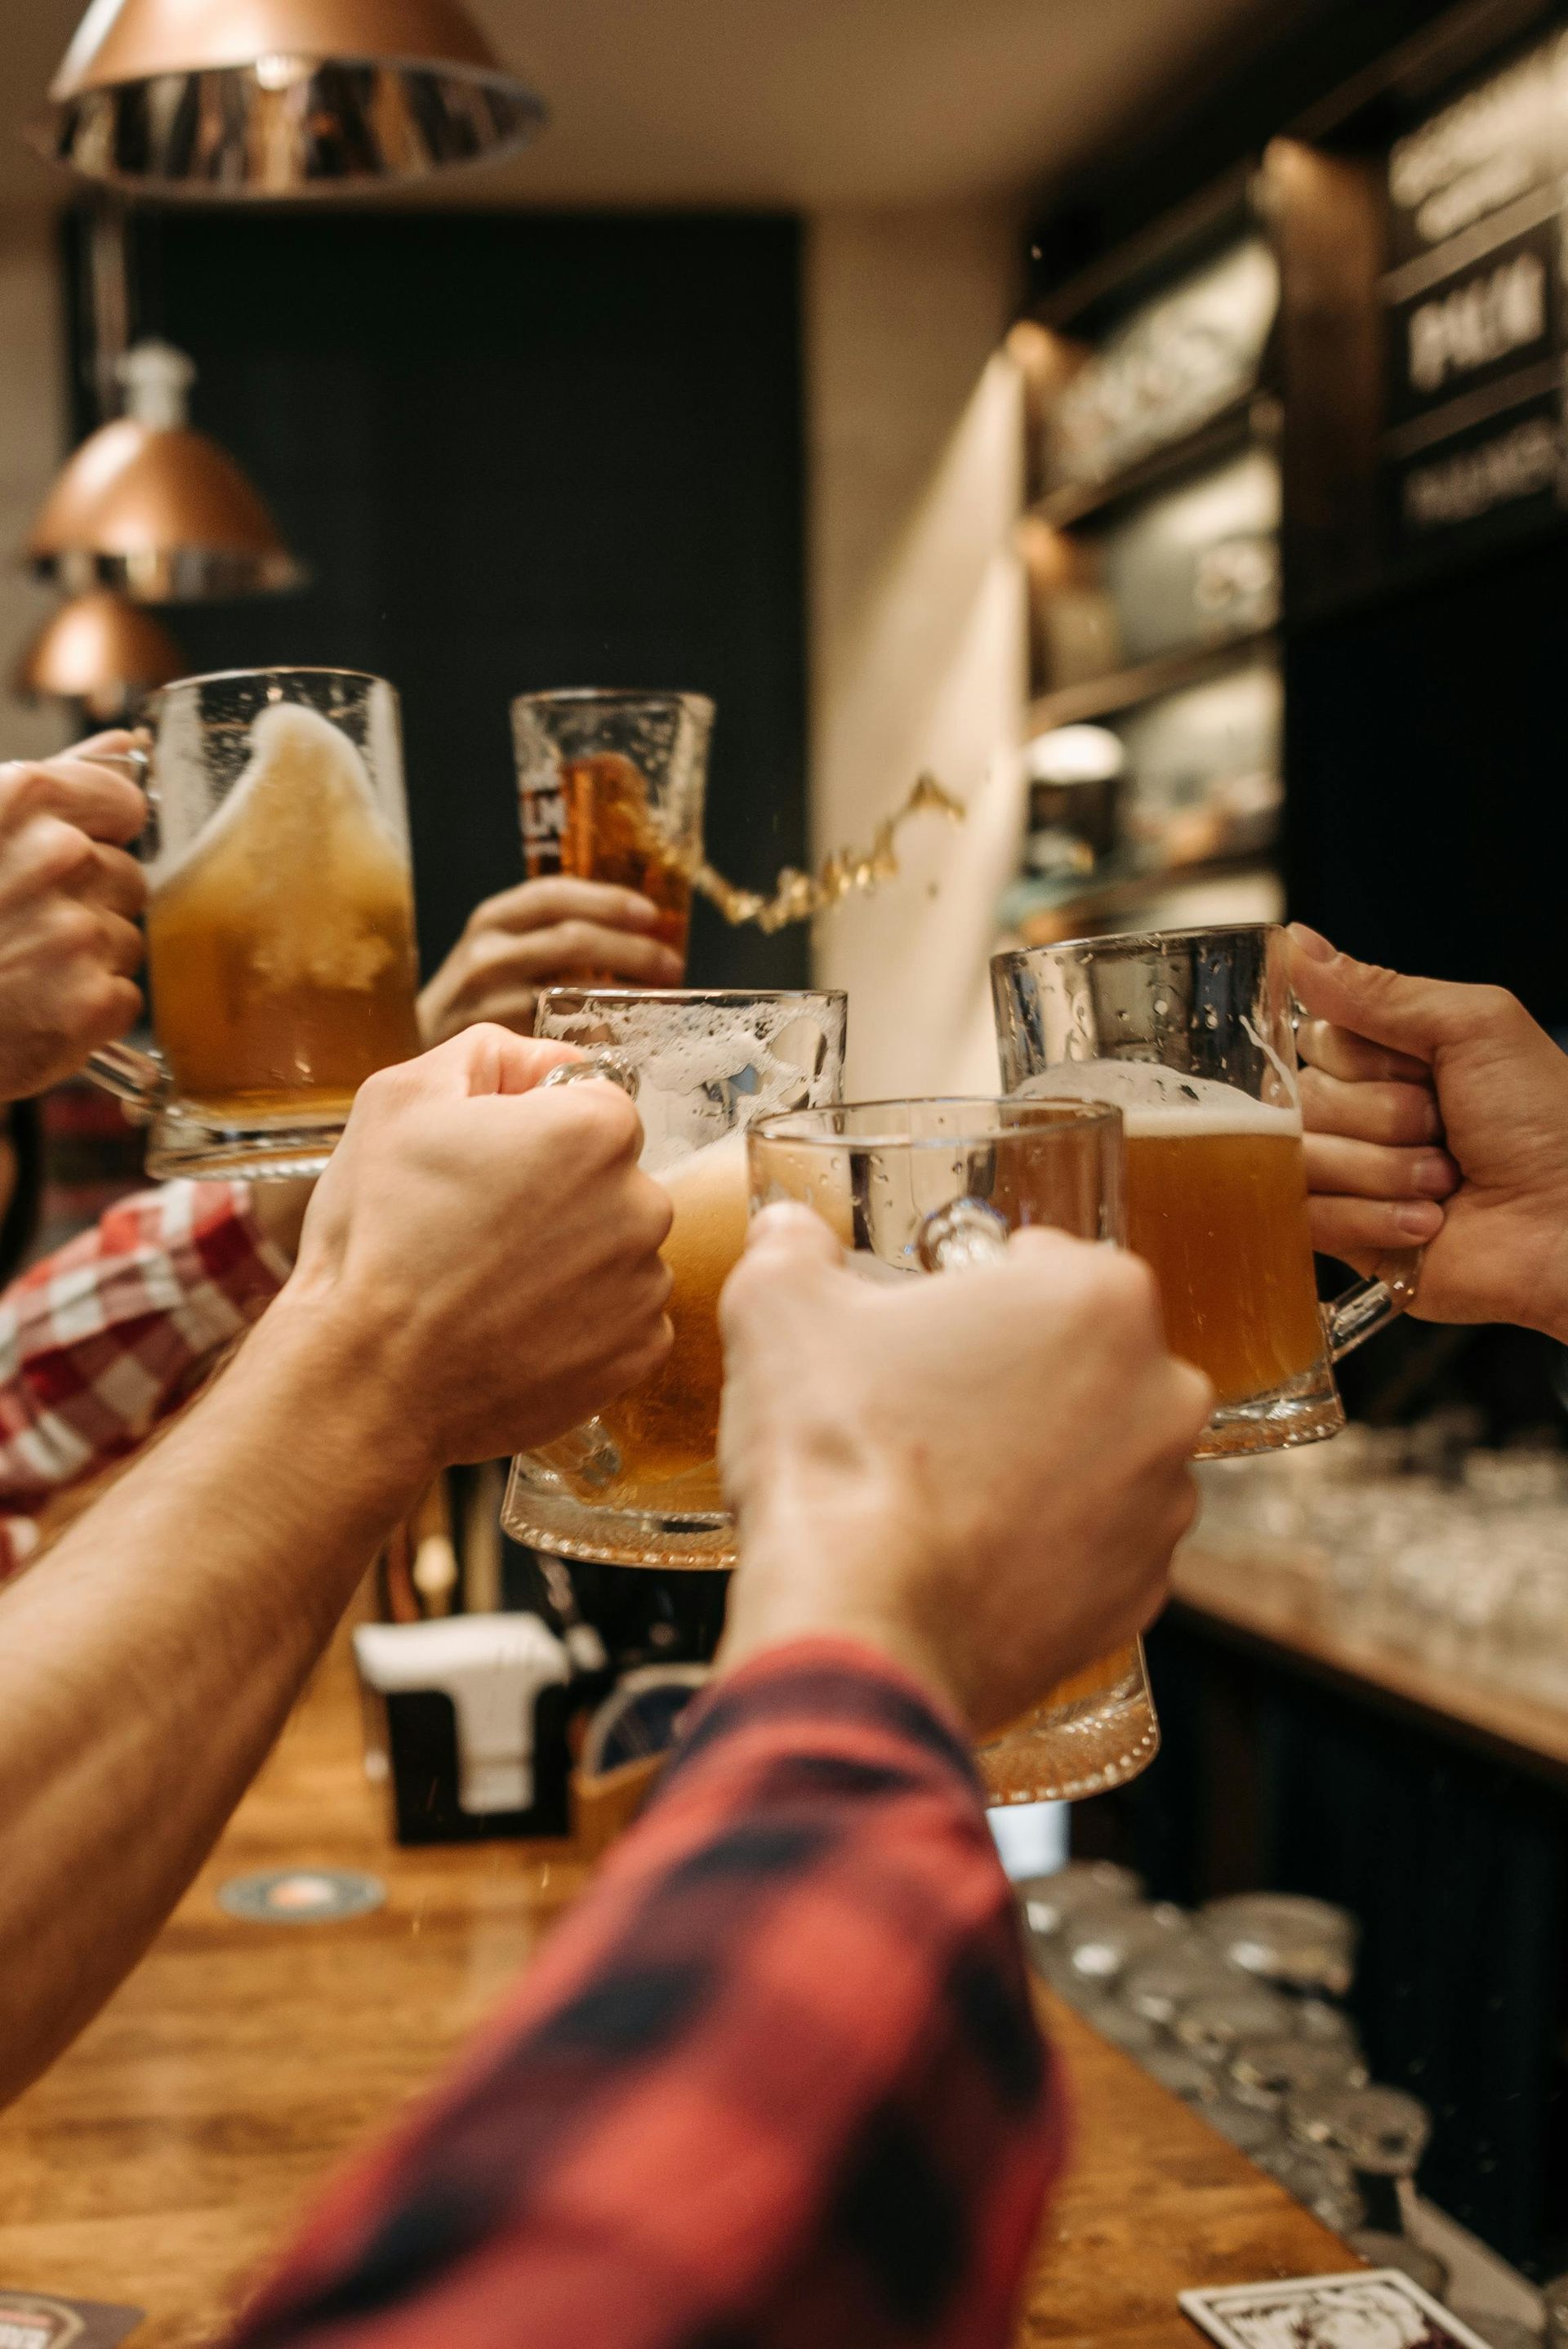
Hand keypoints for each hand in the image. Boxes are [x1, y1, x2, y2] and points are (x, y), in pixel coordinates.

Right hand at [0, 736, 147, 1101]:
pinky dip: (86, 1012)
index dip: (100, 833)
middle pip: (127, 874)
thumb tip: (126, 743)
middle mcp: (58, 856)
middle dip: (88, 902)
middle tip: (19, 925)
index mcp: (23, 798)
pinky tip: (32, 1008)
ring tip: (19, 969)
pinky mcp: (90, 1001)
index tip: (65, 860)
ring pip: (126, 939)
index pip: (124, 800)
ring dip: (86, 958)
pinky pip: (123, 999)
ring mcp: (76, 931)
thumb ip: (53, 777)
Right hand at [275, 1026, 672, 1471]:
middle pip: (610, 1177)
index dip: (533, 1124)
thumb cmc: (377, 1238)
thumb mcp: (401, 1099)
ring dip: (570, 1257)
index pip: (591, 1100)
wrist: (367, 1381)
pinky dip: (579, 1321)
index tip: (486, 1162)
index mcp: (595, 1130)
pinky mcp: (638, 1353)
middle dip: (557, 1192)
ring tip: (490, 1285)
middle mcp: (643, 1204)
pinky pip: (620, 1317)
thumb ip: (487, 1053)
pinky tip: (515, 1327)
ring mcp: (645, 1285)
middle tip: (477, 1227)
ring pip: (616, 1247)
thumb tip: (539, 1062)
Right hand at [418, 879, 684, 1044]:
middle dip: (632, 951)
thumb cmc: (476, 999)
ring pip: (570, 991)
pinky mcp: (493, 1042)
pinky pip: (559, 1037)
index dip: (608, 900)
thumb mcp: (501, 953)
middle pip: (572, 940)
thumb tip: (634, 938)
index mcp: (493, 921)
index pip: (555, 895)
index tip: (651, 915)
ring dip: (624, 997)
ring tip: (658, 1001)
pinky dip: (596, 1036)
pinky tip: (620, 1040)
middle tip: (671, 966)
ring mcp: (487, 1000)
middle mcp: (486, 953)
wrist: (417, 1045)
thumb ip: (549, 939)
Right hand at [715, 1207, 1211, 1733]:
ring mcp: (1161, 1502)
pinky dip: (1043, 1543)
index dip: (974, 1288)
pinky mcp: (1142, 1592)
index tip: (929, 1325)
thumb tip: (789, 1234)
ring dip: (1037, 1459)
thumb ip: (793, 1250)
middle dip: (1017, 1375)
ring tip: (941, 1485)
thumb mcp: (780, 1309)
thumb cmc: (839, 1455)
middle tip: (928, 1405)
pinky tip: (967, 1548)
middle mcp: (1161, 1395)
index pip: (1045, 1261)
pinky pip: (1094, 1543)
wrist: (858, 1626)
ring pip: (1097, 1452)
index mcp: (1100, 1298)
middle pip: (1084, 1358)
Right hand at [1290, 924, 1567, 1338]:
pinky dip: (1373, 1218)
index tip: (1421, 1070)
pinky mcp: (1347, 1239)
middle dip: (1380, 1117)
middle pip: (1303, 1098)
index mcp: (1396, 1057)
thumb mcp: (1474, 1026)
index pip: (1317, 1037)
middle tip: (1443, 1130)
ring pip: (1301, 1158)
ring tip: (1445, 1183)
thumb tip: (1296, 940)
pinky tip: (1429, 1223)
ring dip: (1383, 1171)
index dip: (1361, 1057)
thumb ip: (1377, 990)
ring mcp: (1353, 1178)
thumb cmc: (1548, 1127)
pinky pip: (1307, 1218)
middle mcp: (1367, 1115)